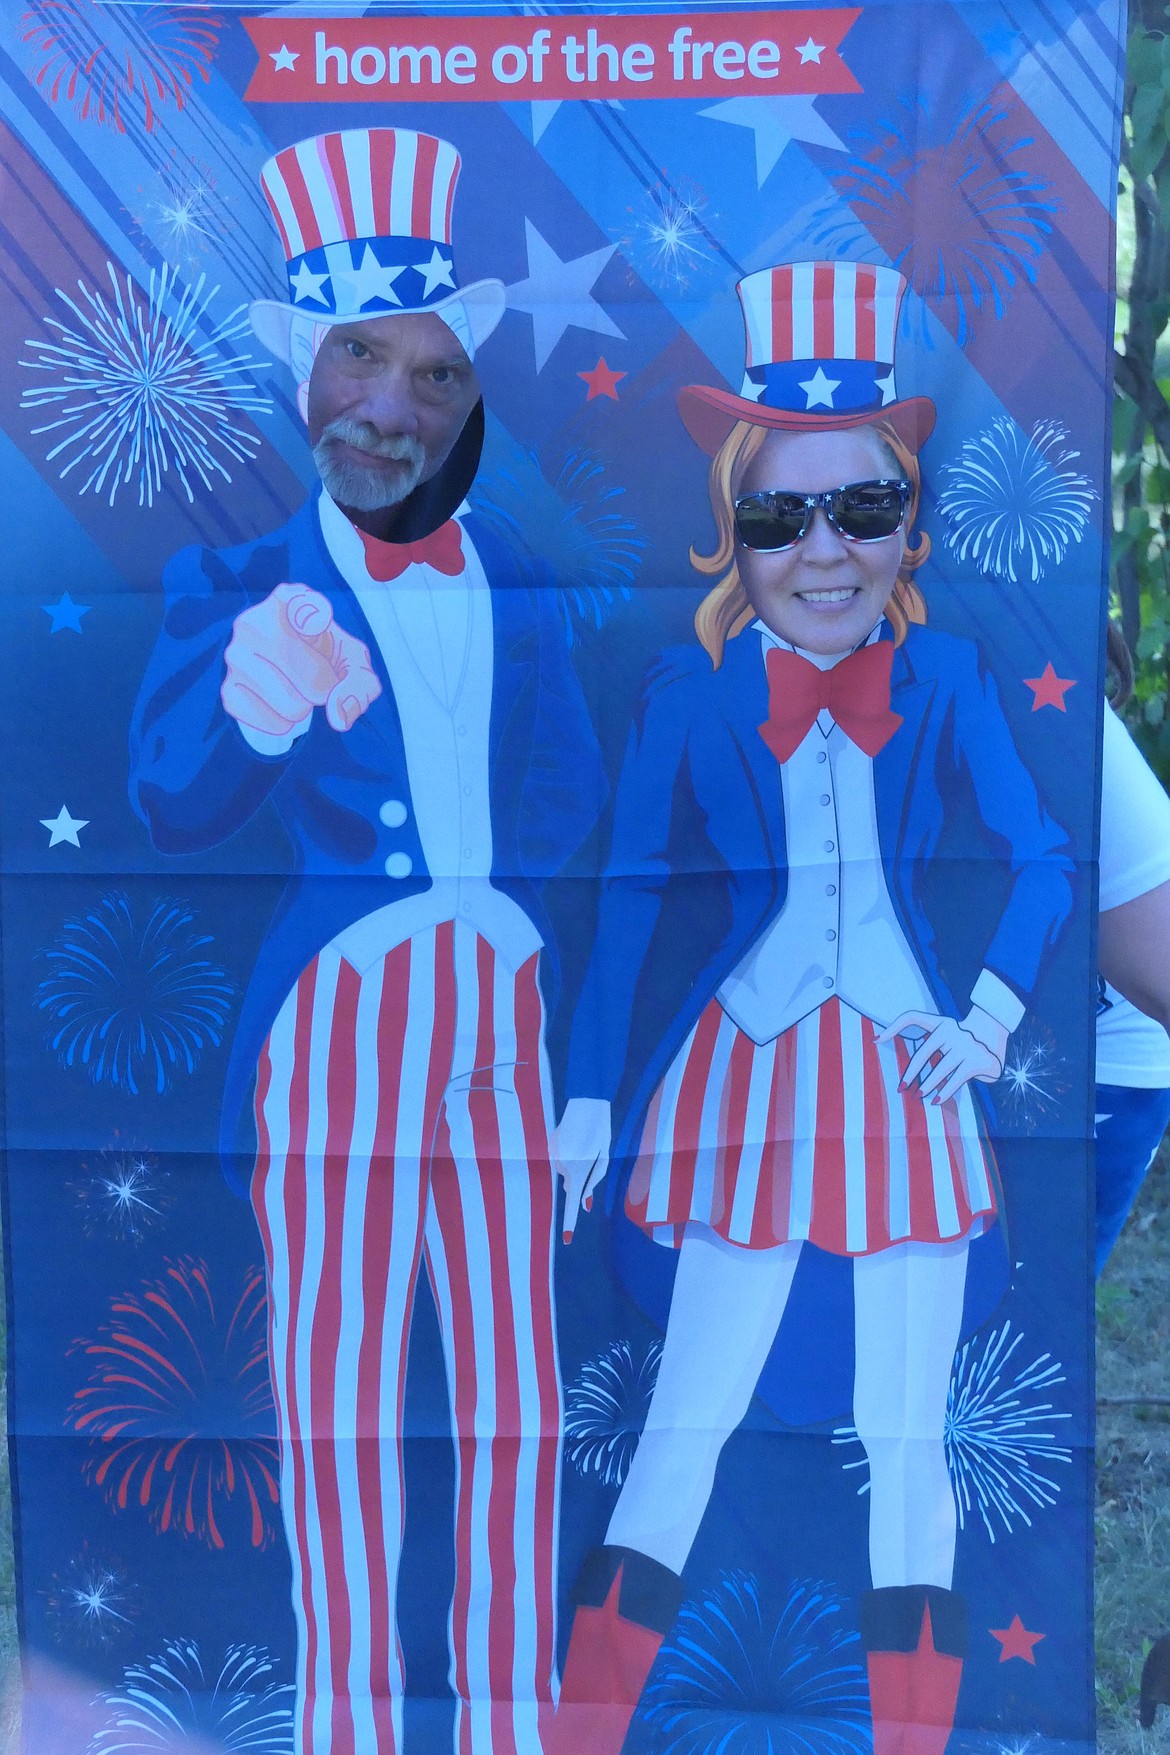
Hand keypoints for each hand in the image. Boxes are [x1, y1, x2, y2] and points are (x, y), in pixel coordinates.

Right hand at [221, 583, 381, 736]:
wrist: (289, 673)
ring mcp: (235, 656)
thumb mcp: (354, 662)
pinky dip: (285, 724)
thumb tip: (338, 716)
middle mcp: (253, 622)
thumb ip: (360, 684)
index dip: (311, 615)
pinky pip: (272, 723)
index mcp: (287, 601)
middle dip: (324, 690)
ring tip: (299, 692)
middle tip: (320, 684)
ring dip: (305, 709)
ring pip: (292, 707)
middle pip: (311, 678)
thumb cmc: (326, 658)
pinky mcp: (227, 689)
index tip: (320, 619)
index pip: (298, 603)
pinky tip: (281, 707)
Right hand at [551, 1098, 611, 1242]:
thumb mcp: (604, 1157)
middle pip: (571, 1182)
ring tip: (581, 1142)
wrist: (585, 1104)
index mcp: (578, 1169)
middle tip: (590, 1153)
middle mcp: (561, 1165)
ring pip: (564, 1170)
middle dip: (580, 1175)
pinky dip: (567, 1153)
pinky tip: (573, 1138)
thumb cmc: (600, 1131)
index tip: (567, 1239)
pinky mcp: (549, 1146)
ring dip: (574, 1162)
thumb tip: (585, 1203)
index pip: (572, 1201)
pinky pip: (559, 1159)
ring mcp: (553, 1155)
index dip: (570, 1221)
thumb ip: (594, 1181)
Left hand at [876, 1005, 1008, 1104]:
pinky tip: (936, 1101)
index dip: (893, 1027)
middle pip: (924, 1053)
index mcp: (940, 1022)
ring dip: (928, 1085)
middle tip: (902, 1087)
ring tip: (919, 1095)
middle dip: (911, 1072)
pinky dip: (945, 1091)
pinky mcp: (976, 1061)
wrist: (995, 1038)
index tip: (875, 1041)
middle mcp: (952, 1031)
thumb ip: (918, 1034)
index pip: (912, 1017)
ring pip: (940, 1069)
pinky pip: (956, 1079)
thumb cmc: (959, 1040)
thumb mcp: (942, 1031)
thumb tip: (878, 1040)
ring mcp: (966, 1046)